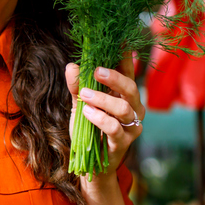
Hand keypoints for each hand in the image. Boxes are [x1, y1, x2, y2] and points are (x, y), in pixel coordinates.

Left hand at [66, 54, 144, 176]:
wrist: (90, 165)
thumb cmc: (89, 131)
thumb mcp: (81, 105)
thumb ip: (77, 87)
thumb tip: (71, 66)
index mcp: (124, 95)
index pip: (128, 71)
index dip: (124, 56)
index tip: (118, 39)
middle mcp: (133, 109)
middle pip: (131, 88)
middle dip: (115, 77)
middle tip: (96, 70)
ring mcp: (131, 127)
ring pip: (124, 108)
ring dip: (102, 99)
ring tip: (84, 95)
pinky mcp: (123, 143)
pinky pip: (114, 128)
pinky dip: (99, 118)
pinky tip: (87, 113)